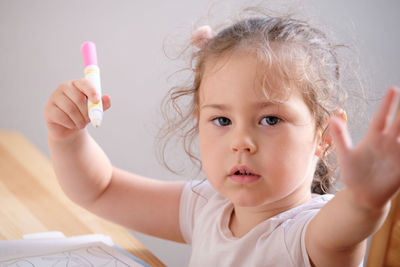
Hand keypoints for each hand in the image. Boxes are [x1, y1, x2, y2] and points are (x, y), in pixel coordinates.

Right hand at [44, 78, 110, 139]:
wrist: (69, 129)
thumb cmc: (83, 115)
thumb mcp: (94, 110)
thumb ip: (102, 104)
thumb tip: (107, 98)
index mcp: (76, 84)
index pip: (84, 83)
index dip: (91, 90)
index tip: (97, 100)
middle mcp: (63, 88)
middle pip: (78, 98)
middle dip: (86, 111)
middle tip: (89, 119)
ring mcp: (54, 98)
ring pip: (71, 109)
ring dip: (80, 120)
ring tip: (81, 123)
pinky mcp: (48, 110)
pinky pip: (62, 117)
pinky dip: (71, 124)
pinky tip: (71, 124)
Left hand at [329, 87, 399, 210]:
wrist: (362, 196)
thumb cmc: (353, 174)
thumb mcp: (345, 155)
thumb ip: (340, 137)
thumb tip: (331, 118)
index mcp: (374, 138)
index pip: (382, 117)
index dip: (387, 104)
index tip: (393, 89)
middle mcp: (388, 143)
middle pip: (399, 124)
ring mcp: (397, 155)